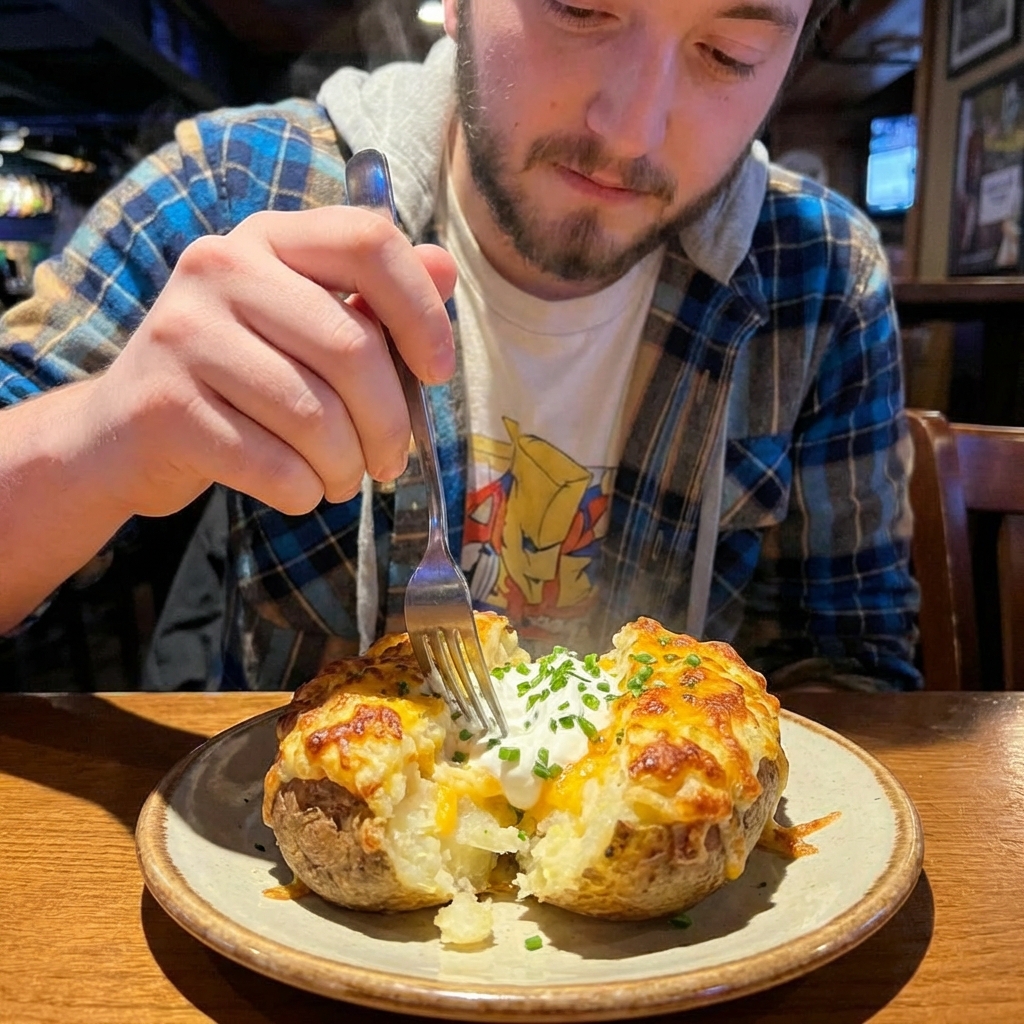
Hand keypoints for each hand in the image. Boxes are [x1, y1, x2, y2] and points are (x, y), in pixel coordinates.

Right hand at [85, 207, 456, 517]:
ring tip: (342, 478)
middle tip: (391, 460)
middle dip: (389, 423)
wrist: (125, 433)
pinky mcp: (165, 407)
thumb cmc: (238, 379)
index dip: (422, 312)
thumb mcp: (303, 327)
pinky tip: (301, 489)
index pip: (367, 241)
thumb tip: (444, 268)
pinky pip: (273, 465)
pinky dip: (304, 491)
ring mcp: (184, 334)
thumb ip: (374, 301)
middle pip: (352, 346)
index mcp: (267, 239)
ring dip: (346, 467)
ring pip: (315, 417)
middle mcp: (219, 268)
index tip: (437, 371)